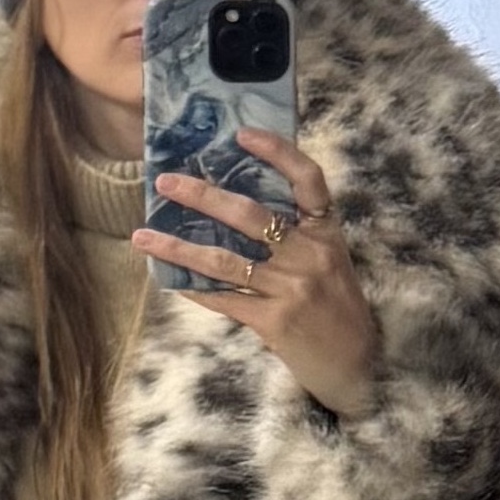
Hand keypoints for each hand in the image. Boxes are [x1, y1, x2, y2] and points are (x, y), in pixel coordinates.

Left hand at [131, 129, 379, 417]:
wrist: (357, 364)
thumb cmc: (338, 307)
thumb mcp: (331, 261)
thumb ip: (298, 234)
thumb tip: (238, 205)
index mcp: (327, 232)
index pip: (308, 179)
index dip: (278, 152)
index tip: (241, 135)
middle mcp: (310, 255)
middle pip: (250, 215)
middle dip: (202, 196)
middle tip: (164, 182)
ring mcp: (291, 289)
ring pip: (224, 260)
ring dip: (179, 247)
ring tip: (143, 235)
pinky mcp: (274, 322)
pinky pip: (224, 299)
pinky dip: (193, 288)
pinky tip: (167, 278)